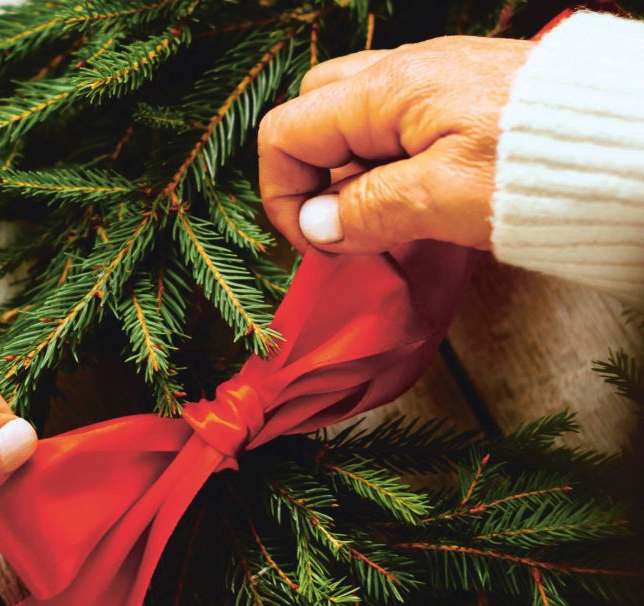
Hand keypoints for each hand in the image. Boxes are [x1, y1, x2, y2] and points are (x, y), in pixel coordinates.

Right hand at [258, 36, 533, 253]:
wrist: (629, 141)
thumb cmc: (536, 167)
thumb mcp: (440, 197)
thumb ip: (367, 210)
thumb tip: (317, 227)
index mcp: (384, 91)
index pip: (286, 134)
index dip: (284, 195)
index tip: (319, 242)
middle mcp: (402, 73)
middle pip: (312, 111)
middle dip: (310, 172)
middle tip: (342, 224)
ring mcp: (433, 81)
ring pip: (353, 116)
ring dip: (349, 170)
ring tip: (381, 218)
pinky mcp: (463, 97)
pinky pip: (396, 123)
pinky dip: (386, 163)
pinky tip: (416, 197)